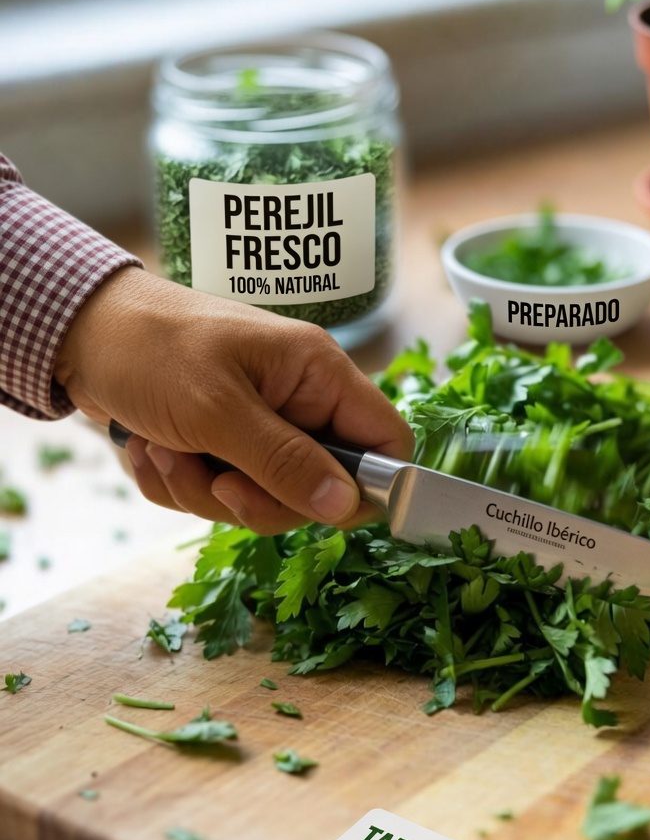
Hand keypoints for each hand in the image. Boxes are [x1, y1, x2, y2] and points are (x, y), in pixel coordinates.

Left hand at [55, 268, 413, 533]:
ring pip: (262, 498)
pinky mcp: (219, 445)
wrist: (73, 333)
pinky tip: (148, 448)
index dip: (366, 484)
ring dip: (203, 489)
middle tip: (215, 477)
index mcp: (316, 374)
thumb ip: (285, 462)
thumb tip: (347, 507)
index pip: (385, 440)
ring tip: (162, 447)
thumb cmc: (149, 349)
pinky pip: (218, 493)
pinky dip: (178, 483)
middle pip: (318, 488)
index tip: (315, 506)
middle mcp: (296, 401)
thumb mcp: (218, 410)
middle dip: (256, 496)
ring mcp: (257, 425)